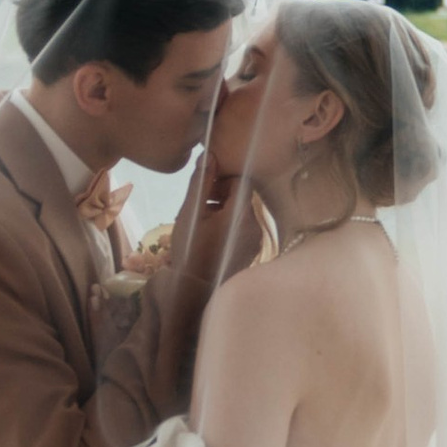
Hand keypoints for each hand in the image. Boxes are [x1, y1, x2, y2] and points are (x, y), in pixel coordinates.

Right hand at [155, 142, 248, 304]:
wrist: (195, 290)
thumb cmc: (190, 250)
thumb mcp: (190, 213)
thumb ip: (201, 182)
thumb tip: (210, 155)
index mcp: (242, 213)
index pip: (241, 181)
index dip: (222, 178)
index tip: (204, 188)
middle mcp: (255, 225)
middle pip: (242, 196)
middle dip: (220, 194)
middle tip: (198, 204)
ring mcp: (256, 240)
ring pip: (241, 212)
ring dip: (222, 209)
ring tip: (200, 221)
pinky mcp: (252, 251)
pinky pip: (242, 228)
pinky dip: (227, 224)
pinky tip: (209, 235)